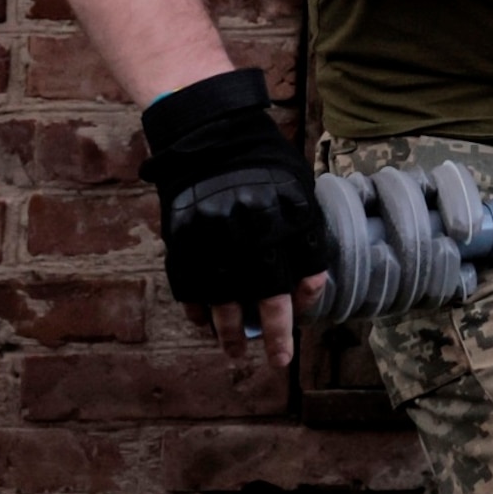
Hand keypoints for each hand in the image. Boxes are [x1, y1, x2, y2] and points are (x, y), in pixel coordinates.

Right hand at [139, 69, 332, 366]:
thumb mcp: (295, 185)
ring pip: (224, 298)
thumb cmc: (262, 163)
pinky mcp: (182, 237)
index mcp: (290, 208)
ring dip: (231, 333)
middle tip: (280, 362)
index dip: (310, 291)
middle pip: (268, 292)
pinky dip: (197, 309)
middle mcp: (254, 225)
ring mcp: (214, 233)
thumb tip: (306, 284)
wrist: (209, 132)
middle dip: (277, 331)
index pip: (309, 264)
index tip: (305, 305)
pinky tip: (206, 323)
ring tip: (236, 354)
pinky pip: (190, 285)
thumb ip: (303, 230)